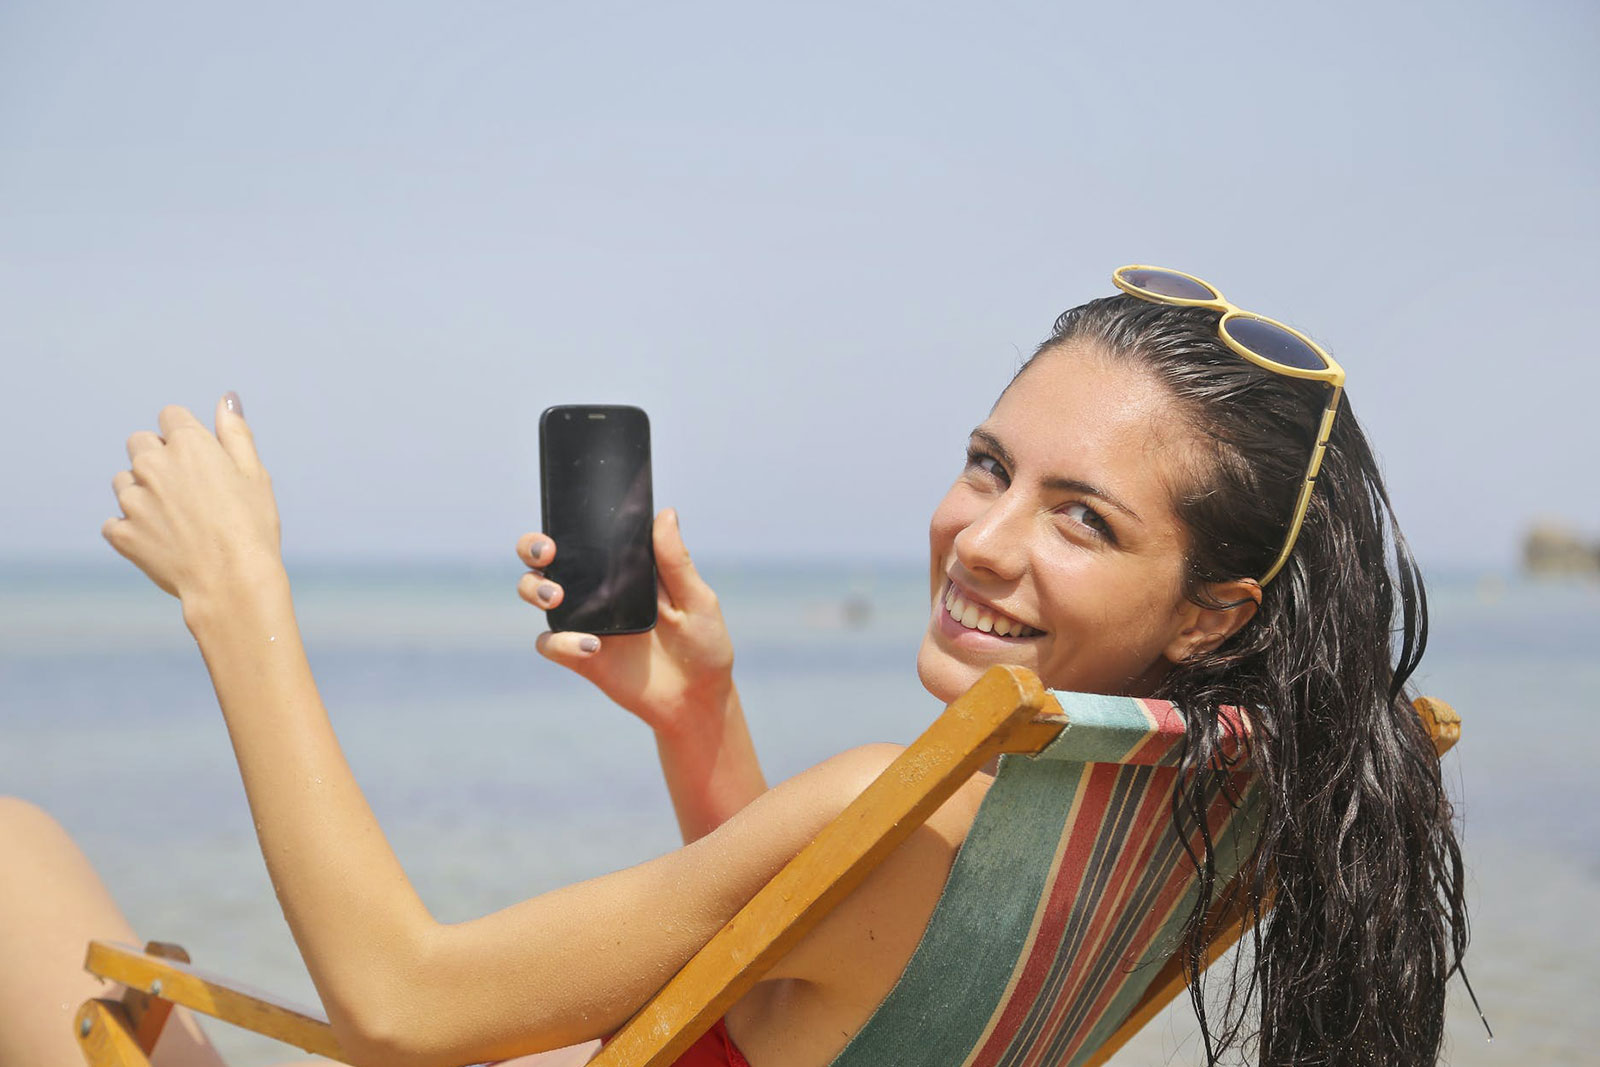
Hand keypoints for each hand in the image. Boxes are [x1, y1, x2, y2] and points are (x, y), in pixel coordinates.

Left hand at [102, 395, 280, 603]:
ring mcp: (133, 501)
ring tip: (175, 519)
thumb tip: (227, 398)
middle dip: (157, 457)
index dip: (186, 434)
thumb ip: (235, 433)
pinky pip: (115, 522)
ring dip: (142, 492)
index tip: (201, 459)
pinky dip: (131, 528)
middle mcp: (154, 466)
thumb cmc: (252, 527)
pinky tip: (160, 541)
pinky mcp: (122, 534)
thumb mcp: (255, 475)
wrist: (233, 583)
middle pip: (139, 443)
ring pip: (124, 482)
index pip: (170, 416)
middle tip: (188, 489)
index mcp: (189, 445)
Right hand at [521, 509, 733, 733]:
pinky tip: (592, 646)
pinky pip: (552, 643)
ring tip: (557, 598)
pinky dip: (561, 642)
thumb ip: (676, 561)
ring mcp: (586, 622)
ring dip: (535, 589)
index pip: (586, 537)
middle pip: (547, 560)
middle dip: (533, 548)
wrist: (697, 700)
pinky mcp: (580, 656)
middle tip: (548, 554)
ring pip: (537, 594)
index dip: (565, 522)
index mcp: (624, 569)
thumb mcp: (697, 600)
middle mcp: (597, 591)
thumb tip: (666, 513)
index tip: (566, 519)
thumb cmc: (703, 645)